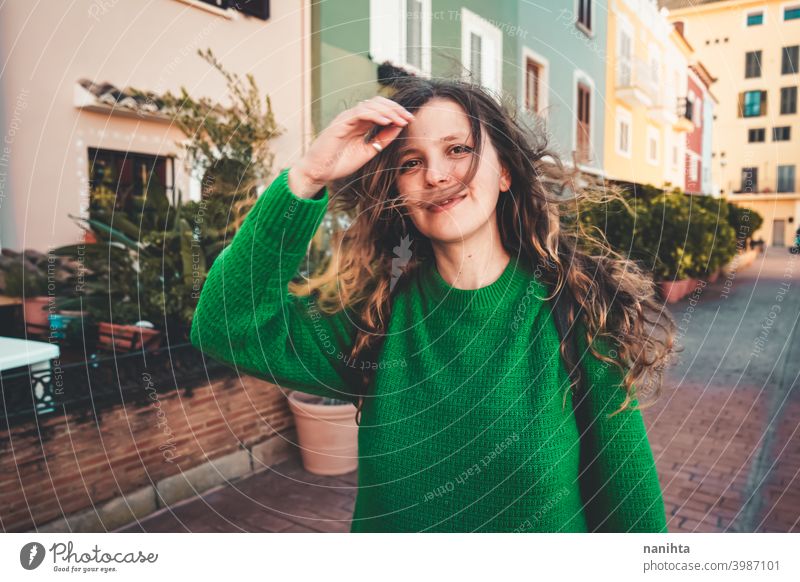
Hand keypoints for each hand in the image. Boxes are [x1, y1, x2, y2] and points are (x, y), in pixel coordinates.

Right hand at [288, 96, 414, 197]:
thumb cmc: (340, 163)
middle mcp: (354, 117)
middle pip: (378, 102)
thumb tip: (399, 126)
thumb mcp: (368, 151)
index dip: (396, 112)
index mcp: (360, 123)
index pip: (381, 109)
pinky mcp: (340, 123)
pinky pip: (360, 113)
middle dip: (395, 108)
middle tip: (409, 117)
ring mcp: (346, 118)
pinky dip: (375, 115)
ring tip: (401, 120)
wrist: (319, 172)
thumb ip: (382, 139)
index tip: (410, 120)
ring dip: (388, 111)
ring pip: (370, 105)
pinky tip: (387, 122)